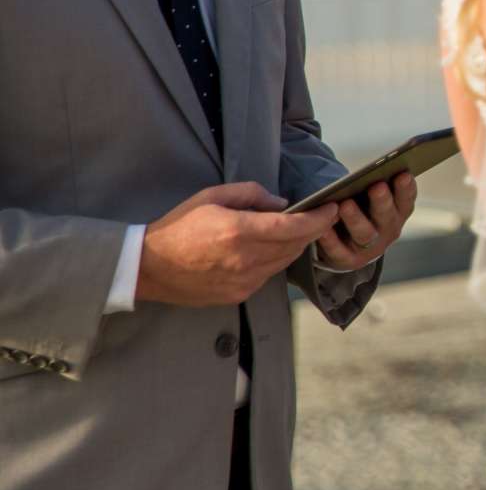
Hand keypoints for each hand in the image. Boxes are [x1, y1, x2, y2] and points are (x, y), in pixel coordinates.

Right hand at [136, 181, 342, 306]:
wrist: (149, 266)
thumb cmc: (179, 226)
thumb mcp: (212, 196)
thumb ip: (251, 194)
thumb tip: (283, 204)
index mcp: (238, 231)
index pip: (294, 226)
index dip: (319, 218)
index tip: (333, 208)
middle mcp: (245, 259)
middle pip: (296, 245)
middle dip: (313, 230)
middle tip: (322, 216)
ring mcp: (243, 281)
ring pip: (285, 262)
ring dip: (296, 246)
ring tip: (298, 230)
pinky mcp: (238, 294)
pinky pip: (269, 276)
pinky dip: (276, 261)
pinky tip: (270, 250)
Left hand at [314, 173, 417, 271]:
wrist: (350, 247)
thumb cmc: (364, 213)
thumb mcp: (376, 200)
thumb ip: (381, 185)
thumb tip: (380, 165)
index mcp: (398, 213)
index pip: (406, 200)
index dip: (406, 188)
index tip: (403, 174)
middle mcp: (388, 231)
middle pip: (387, 217)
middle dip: (382, 201)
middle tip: (377, 186)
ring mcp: (369, 247)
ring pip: (365, 234)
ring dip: (356, 219)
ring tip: (345, 204)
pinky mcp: (348, 260)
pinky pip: (338, 250)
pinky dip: (331, 239)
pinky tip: (324, 227)